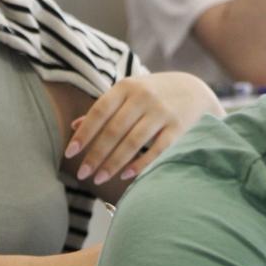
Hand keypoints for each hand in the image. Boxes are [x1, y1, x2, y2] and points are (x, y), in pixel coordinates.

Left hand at [64, 72, 220, 183]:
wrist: (195, 90)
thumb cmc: (153, 94)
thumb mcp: (129, 93)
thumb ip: (104, 109)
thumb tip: (73, 127)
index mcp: (126, 86)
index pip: (99, 111)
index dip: (84, 133)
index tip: (70, 153)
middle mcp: (143, 97)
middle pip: (114, 130)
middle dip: (96, 154)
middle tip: (83, 174)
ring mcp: (162, 112)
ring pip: (133, 142)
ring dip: (113, 163)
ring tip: (99, 179)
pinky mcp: (179, 127)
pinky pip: (156, 150)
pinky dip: (140, 164)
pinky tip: (125, 176)